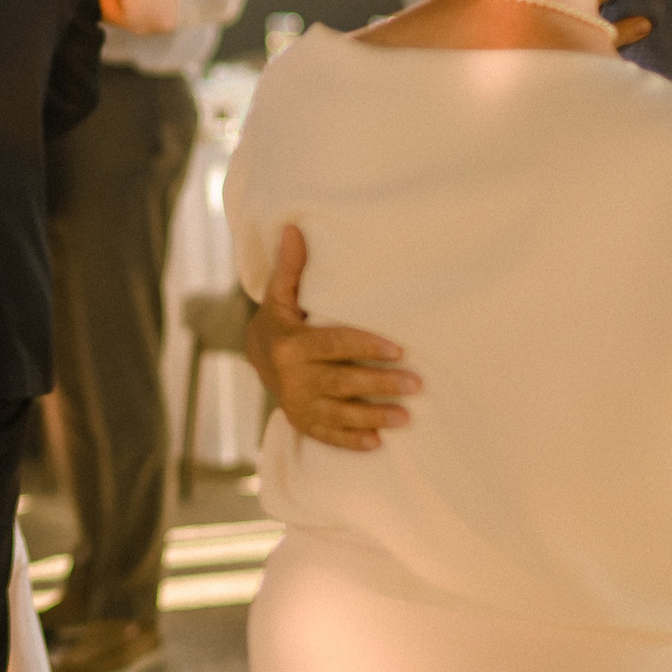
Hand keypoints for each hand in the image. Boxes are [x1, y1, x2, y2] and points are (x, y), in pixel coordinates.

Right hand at [244, 225, 420, 451]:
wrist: (254, 355)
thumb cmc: (280, 318)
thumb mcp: (280, 294)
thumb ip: (291, 266)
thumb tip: (294, 228)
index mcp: (291, 343)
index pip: (335, 345)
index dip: (367, 347)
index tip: (399, 350)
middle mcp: (292, 376)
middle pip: (342, 381)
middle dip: (380, 384)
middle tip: (416, 384)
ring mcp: (296, 403)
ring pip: (339, 412)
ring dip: (373, 416)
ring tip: (405, 417)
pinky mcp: (301, 421)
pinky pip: (326, 434)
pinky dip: (349, 441)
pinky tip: (376, 443)